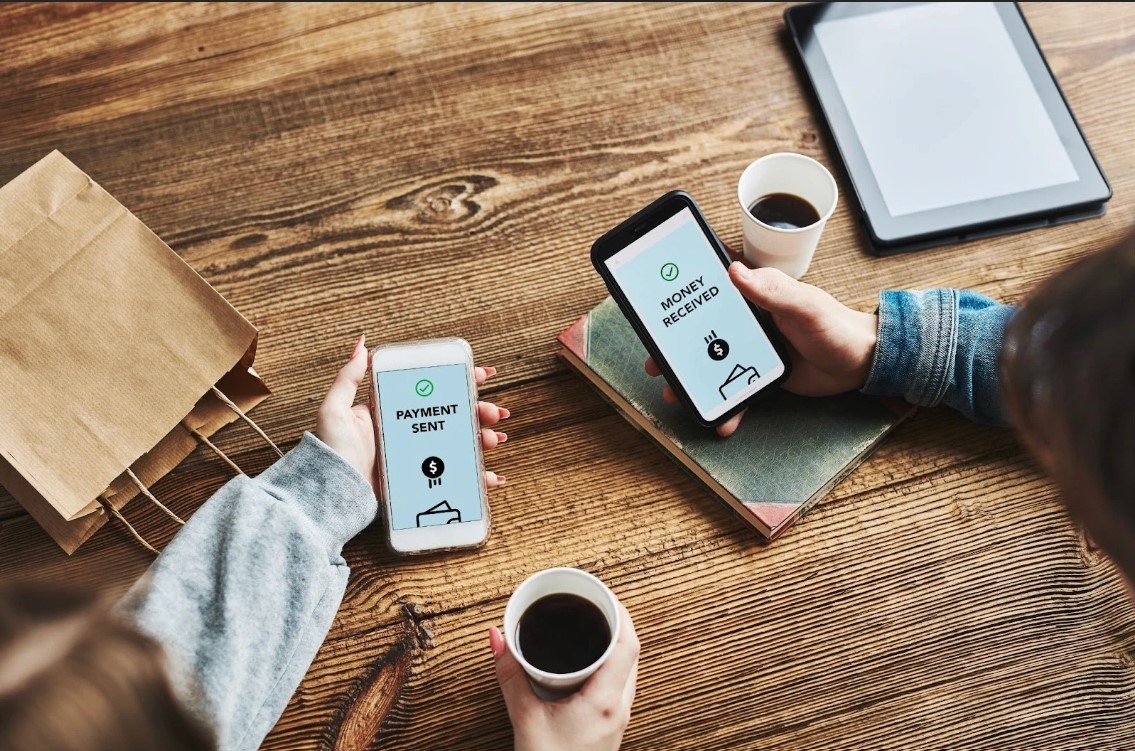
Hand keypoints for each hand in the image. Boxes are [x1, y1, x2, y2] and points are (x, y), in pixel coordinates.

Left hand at [316, 335, 510, 487]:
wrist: (333, 493)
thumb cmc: (332, 453)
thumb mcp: (335, 409)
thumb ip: (348, 377)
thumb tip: (362, 344)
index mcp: (395, 411)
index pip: (433, 390)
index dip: (461, 381)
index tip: (481, 375)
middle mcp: (410, 431)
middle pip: (455, 415)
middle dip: (480, 411)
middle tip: (492, 412)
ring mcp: (419, 456)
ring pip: (461, 443)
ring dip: (482, 439)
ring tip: (491, 440)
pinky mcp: (423, 481)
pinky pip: (457, 477)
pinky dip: (478, 477)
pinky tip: (490, 475)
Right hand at [489, 603, 639, 750]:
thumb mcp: (523, 716)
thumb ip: (510, 673)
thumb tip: (497, 636)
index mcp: (606, 701)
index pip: (628, 643)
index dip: (619, 610)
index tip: (599, 592)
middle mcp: (620, 707)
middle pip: (631, 650)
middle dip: (614, 619)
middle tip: (590, 600)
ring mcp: (618, 716)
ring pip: (627, 666)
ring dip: (613, 640)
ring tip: (589, 621)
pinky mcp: (610, 723)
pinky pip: (618, 681)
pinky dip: (608, 660)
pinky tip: (588, 657)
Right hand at [646, 263, 877, 436]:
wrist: (861, 363)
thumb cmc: (835, 324)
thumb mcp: (804, 304)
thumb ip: (772, 290)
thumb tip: (735, 271)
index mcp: (752, 295)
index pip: (711, 289)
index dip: (682, 295)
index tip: (656, 305)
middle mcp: (746, 320)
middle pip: (701, 332)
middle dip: (675, 348)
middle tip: (655, 360)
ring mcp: (750, 349)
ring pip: (712, 364)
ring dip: (692, 379)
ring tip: (675, 391)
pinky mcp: (759, 375)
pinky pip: (736, 391)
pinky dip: (727, 407)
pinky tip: (721, 420)